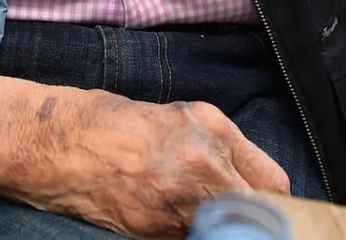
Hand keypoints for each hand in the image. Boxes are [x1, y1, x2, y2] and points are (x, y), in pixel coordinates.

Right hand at [0, 72, 288, 238]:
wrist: (64, 143)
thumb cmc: (123, 123)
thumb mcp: (186, 117)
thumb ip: (230, 148)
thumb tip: (268, 186)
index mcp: (212, 133)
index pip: (273, 185)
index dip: (280, 204)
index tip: (281, 213)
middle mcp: (200, 167)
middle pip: (256, 214)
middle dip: (256, 220)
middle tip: (250, 221)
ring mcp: (176, 201)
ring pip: (224, 230)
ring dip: (223, 228)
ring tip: (208, 217)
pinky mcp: (153, 229)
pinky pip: (190, 238)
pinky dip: (191, 234)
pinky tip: (180, 223)